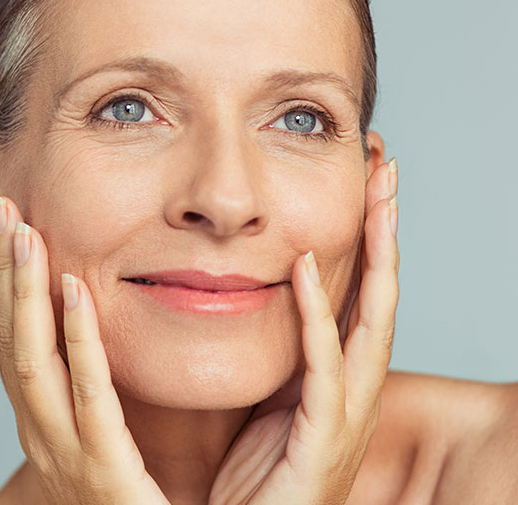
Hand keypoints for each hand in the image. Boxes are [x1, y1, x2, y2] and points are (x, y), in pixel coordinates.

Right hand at [0, 192, 168, 503]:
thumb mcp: (107, 437)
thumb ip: (102, 386)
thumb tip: (103, 324)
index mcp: (42, 422)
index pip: (14, 338)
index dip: (7, 281)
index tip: (11, 224)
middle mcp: (39, 433)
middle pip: (9, 338)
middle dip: (5, 271)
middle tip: (4, 208)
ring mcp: (63, 452)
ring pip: (30, 358)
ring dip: (24, 291)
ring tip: (26, 233)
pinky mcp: (102, 471)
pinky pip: (86, 395)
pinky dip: (75, 339)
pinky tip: (71, 291)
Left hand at [209, 158, 399, 503]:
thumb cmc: (257, 480)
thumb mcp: (266, 402)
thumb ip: (273, 356)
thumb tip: (254, 300)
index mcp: (336, 380)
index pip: (357, 296)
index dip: (366, 240)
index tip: (363, 183)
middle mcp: (351, 392)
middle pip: (379, 296)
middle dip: (385, 230)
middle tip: (386, 166)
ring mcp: (344, 416)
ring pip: (371, 324)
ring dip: (375, 258)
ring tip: (374, 197)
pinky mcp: (322, 439)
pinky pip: (323, 369)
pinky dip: (316, 317)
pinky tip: (303, 270)